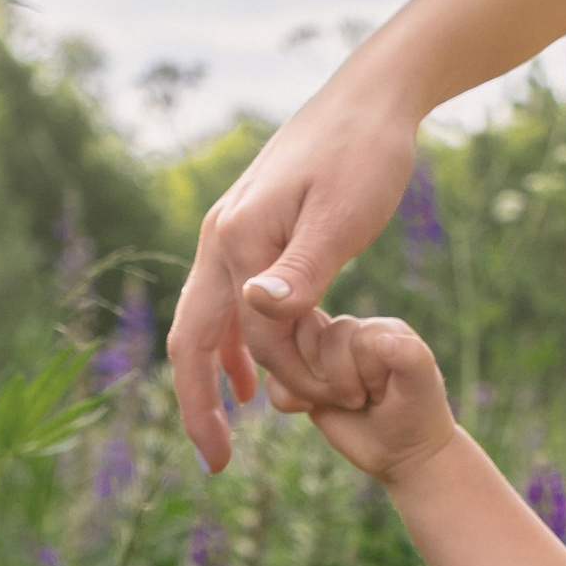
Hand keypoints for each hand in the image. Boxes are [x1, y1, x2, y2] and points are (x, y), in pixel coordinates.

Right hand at [168, 84, 418, 472]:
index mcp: (237, 239)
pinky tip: (251, 382)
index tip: (277, 431)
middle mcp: (221, 238)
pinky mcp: (252, 234)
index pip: (235, 337)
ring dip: (217, 380)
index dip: (254, 388)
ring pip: (209, 324)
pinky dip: (235, 348)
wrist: (373, 100)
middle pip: (192, 337)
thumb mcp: (344, 216)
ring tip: (229, 434)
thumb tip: (259, 312)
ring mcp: (232, 235)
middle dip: (198, 404)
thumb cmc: (367, 155)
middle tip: (214, 465)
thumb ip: (303, 270)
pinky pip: (229, 305)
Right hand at [267, 309, 456, 484]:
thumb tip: (383, 339)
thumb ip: (412, 357)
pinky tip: (309, 408)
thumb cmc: (416, 417)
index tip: (384, 391)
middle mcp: (347, 333)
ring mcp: (322, 356)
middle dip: (336, 380)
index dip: (361, 370)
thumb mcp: (421, 387)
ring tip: (344, 404)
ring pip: (289, 352)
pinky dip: (285, 396)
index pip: (348, 333)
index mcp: (376, 327)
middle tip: (361, 401)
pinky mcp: (305, 379)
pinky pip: (274, 377)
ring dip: (312, 387)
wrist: (402, 452)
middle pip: (315, 336)